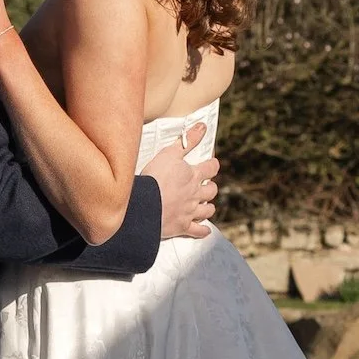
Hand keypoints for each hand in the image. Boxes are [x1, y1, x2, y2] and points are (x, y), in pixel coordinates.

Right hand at [149, 124, 217, 241]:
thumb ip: (187, 140)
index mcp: (193, 176)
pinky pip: (197, 231)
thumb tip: (202, 127)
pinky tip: (205, 230)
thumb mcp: (170, 153)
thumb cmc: (156, 178)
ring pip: (207, 211)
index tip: (211, 164)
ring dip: (208, 207)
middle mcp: (195, 195)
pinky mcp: (182, 227)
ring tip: (205, 205)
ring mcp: (190, 212)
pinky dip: (203, 231)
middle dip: (210, 188)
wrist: (146, 205)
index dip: (212, 165)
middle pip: (211, 191)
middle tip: (206, 186)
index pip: (210, 168)